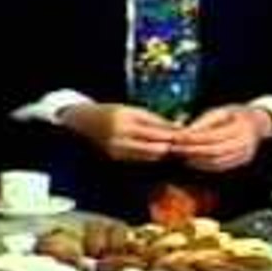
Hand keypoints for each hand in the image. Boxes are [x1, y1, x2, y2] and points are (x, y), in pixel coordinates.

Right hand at [59, 102, 179, 162]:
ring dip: (163, 154)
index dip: (173, 134)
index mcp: (125, 120)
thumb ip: (154, 120)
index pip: (156, 130)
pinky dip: (152, 157)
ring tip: (175, 151)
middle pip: (154, 146)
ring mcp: (117, 149)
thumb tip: (178, 127)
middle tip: (185, 146)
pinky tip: (159, 154)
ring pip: (149, 156)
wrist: (84, 122)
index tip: (187, 136)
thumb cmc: (111, 112)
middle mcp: (120, 136)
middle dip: (171, 147)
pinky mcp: (116, 158)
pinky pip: (140, 159)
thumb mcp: (132, 110)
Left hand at [171, 104, 271, 172]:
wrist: (258, 122)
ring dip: (196, 160)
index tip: (176, 138)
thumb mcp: (221, 111)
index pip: (211, 136)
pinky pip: (221, 166)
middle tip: (174, 149)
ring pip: (216, 161)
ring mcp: (245, 154)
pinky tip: (191, 161)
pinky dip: (204, 165)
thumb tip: (185, 132)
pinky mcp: (243, 161)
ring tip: (180, 155)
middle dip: (192, 151)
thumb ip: (204, 122)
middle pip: (213, 151)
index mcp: (240, 127)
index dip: (192, 138)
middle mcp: (245, 143)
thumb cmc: (236, 114)